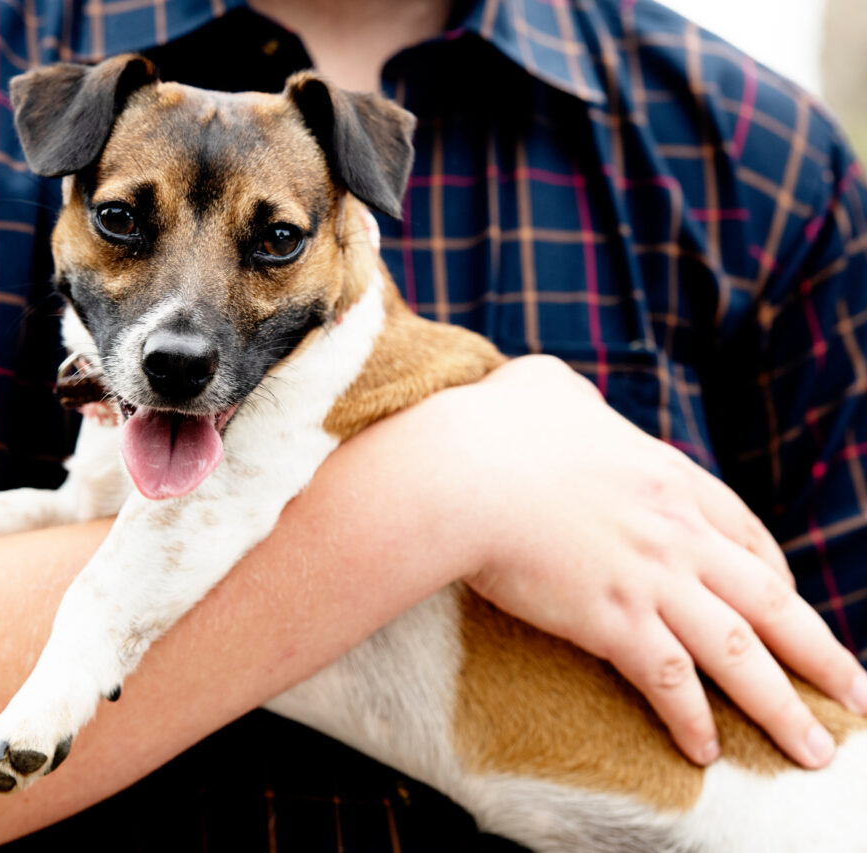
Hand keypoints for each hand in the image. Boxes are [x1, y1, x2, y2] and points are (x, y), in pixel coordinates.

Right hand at [433, 355, 866, 767]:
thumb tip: (564, 398)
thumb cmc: (491, 424)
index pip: (743, 532)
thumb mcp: (545, 387)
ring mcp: (650, 577)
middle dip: (819, 652)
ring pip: (739, 653)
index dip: (774, 574)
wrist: (461, 473)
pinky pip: (669, 680)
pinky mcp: (612, 619)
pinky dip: (692, 720)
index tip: (789, 603)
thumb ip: (574, 397)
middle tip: (854, 695)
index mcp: (665, 475)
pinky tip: (704, 752)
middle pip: (768, 599)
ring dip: (782, 707)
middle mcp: (676, 531)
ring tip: (814, 752)